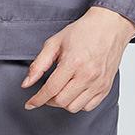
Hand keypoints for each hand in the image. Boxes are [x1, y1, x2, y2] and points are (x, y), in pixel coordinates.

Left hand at [20, 6, 134, 112]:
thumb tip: (26, 83)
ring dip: (62, 103)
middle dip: (48, 100)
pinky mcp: (106, 88)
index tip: (29, 104)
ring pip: (75, 107)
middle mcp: (87, 76)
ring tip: (59, 91)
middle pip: (62, 101)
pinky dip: (77, 104)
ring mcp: (98, 83)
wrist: (108, 27)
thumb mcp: (54, 43)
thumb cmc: (82, 32)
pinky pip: (89, 106)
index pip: (51, 89)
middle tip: (45, 93)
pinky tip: (72, 93)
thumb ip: (39, 64)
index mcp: (73, 63)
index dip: (37, 99)